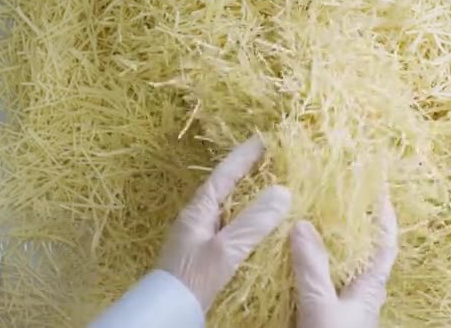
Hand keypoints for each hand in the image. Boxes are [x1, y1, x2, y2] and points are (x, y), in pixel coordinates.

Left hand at [157, 136, 291, 311]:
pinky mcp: (203, 253)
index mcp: (198, 211)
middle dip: (245, 172)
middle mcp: (196, 218)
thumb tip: (282, 192)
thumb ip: (253, 223)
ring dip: (246, 196)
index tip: (262, 139)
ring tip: (267, 188)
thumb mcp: (225, 250)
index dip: (243, 156)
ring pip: (227, 207)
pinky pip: (228, 226)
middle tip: (268, 160)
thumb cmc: (194, 278)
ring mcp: (198, 236)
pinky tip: (256, 226)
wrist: (168, 312)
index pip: (224, 175)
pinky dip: (244, 219)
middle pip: (224, 187)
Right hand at [291, 191, 397, 327]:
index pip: (385, 245)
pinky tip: (293, 265)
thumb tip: (302, 224)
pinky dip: (308, 270)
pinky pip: (320, 285)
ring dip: (325, 249)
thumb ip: (313, 267)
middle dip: (349, 228)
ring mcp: (345, 307)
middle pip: (361, 254)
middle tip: (333, 202)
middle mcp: (360, 295)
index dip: (385, 217)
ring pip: (338, 270)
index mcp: (370, 287)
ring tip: (307, 226)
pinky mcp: (327, 317)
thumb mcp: (321, 303)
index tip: (381, 190)